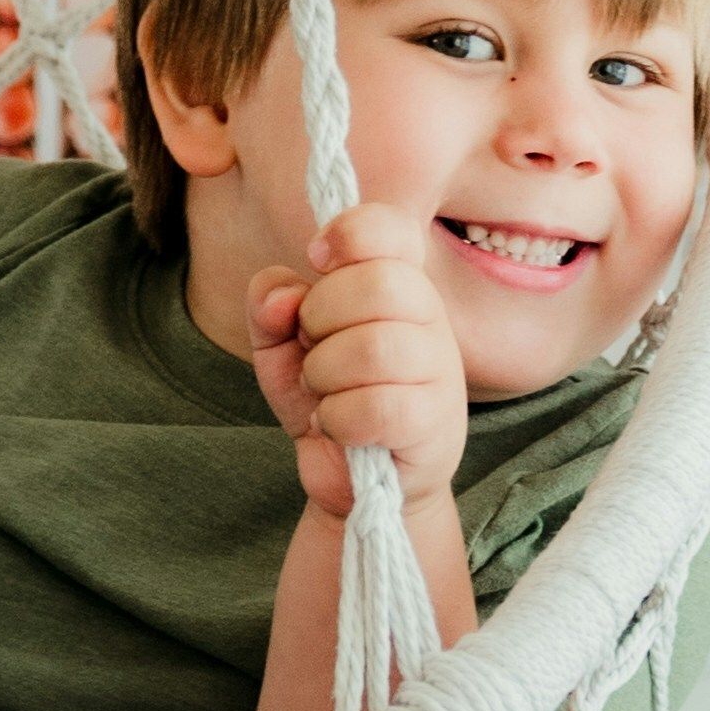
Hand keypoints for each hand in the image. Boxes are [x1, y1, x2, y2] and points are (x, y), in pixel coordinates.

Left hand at [245, 204, 467, 516]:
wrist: (355, 482)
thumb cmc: (329, 398)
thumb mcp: (281, 347)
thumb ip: (269, 307)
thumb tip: (282, 297)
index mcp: (398, 282)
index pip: (392, 228)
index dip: (350, 232)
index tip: (317, 258)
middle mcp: (428, 317)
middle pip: (377, 283)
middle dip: (320, 317)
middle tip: (313, 349)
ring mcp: (439, 370)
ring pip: (374, 347)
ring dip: (324, 375)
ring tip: (325, 394)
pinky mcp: (434, 424)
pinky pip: (375, 407)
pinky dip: (337, 419)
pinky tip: (339, 427)